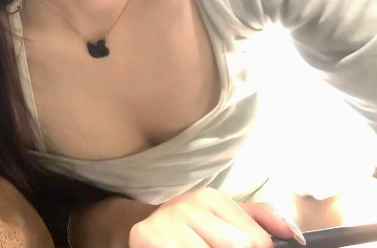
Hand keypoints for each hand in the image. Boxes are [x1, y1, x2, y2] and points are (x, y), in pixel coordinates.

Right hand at [128, 188, 303, 247]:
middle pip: (237, 247)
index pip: (255, 240)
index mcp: (212, 199)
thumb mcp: (226, 221)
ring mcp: (167, 220)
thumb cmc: (193, 231)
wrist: (145, 231)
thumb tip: (296, 236)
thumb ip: (261, 221)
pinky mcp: (146, 236)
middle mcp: (189, 203)